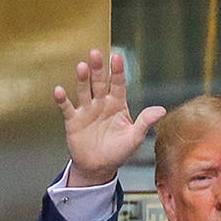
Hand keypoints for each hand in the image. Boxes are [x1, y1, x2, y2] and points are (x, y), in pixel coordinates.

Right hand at [54, 49, 165, 186]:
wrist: (99, 167)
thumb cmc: (118, 152)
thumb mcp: (135, 138)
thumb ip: (145, 122)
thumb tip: (162, 110)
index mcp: (117, 104)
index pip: (118, 84)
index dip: (117, 71)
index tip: (117, 58)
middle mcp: (101, 103)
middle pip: (99, 82)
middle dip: (98, 69)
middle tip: (96, 53)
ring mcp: (86, 110)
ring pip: (84, 91)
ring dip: (82, 79)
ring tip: (82, 67)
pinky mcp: (73, 120)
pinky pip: (67, 108)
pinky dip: (62, 100)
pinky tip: (59, 91)